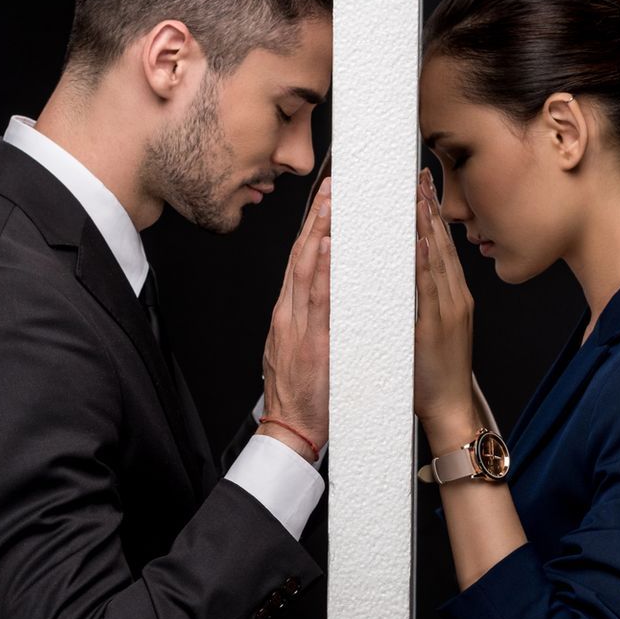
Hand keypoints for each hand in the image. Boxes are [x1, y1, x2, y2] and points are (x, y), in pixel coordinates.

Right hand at [260, 176, 330, 459]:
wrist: (291, 429)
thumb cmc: (300, 395)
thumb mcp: (300, 350)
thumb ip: (311, 323)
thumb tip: (330, 298)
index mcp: (287, 316)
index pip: (299, 263)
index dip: (312, 230)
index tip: (325, 203)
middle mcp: (288, 315)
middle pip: (299, 257)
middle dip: (315, 220)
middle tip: (331, 188)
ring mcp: (296, 326)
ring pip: (305, 270)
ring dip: (318, 233)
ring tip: (332, 203)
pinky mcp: (309, 341)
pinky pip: (316, 300)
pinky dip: (320, 270)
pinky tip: (327, 247)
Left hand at [414, 168, 476, 434]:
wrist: (451, 409)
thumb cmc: (436, 373)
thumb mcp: (433, 329)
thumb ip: (423, 301)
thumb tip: (404, 274)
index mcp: (453, 297)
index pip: (441, 246)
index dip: (431, 214)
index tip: (420, 187)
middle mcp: (454, 298)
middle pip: (440, 244)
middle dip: (428, 208)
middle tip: (416, 176)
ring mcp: (448, 311)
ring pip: (435, 260)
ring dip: (424, 226)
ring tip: (413, 195)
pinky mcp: (438, 327)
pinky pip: (427, 289)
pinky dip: (422, 263)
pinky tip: (415, 241)